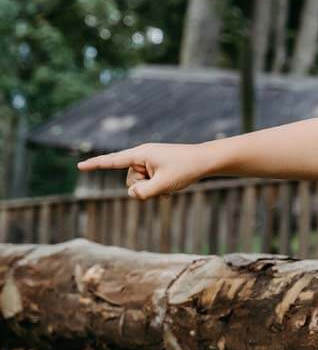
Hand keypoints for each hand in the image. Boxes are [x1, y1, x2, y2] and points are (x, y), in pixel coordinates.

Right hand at [77, 143, 210, 199]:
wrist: (206, 161)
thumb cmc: (186, 169)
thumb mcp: (164, 185)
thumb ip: (143, 192)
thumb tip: (130, 194)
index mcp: (141, 154)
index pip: (113, 161)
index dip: (96, 165)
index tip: (79, 166)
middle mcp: (142, 155)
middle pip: (130, 180)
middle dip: (143, 187)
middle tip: (163, 184)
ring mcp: (150, 161)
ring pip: (140, 183)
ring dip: (152, 189)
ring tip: (169, 184)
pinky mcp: (157, 166)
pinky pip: (149, 182)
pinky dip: (157, 188)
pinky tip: (170, 190)